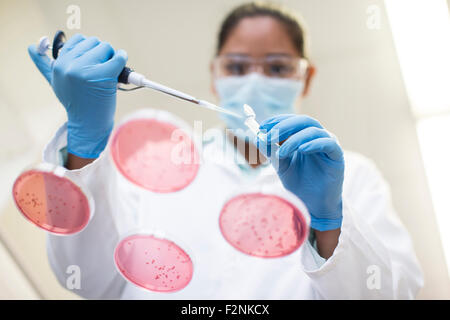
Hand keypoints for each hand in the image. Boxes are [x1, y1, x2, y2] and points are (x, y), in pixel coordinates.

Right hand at [28, 34, 127, 157]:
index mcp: (59, 65)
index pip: (78, 40)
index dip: (89, 50)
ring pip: (106, 47)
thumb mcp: (55, 82)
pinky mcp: (103, 76)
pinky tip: (120, 68)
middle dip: (101, 54)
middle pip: (94, 42)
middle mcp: (70, 66)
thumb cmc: (75, 102)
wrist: (88, 124)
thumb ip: (44, 64)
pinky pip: (119, 57)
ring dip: (111, 57)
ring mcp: (86, 71)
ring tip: (106, 74)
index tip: (92, 63)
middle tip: (100, 71)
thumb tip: (31, 47)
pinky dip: (122, 59)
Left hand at [257, 114, 344, 230]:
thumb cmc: (299, 183)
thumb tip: (258, 138)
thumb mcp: (281, 165)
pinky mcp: (337, 156)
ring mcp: (328, 144)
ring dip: (294, 139)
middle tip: (269, 136)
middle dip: (283, 127)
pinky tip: (302, 149)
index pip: (291, 120)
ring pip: (313, 131)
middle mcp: (317, 136)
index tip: (262, 127)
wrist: (313, 204)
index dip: (277, 121)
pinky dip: (314, 144)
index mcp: (304, 136)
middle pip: (303, 121)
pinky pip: (328, 143)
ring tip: (281, 152)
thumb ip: (272, 151)